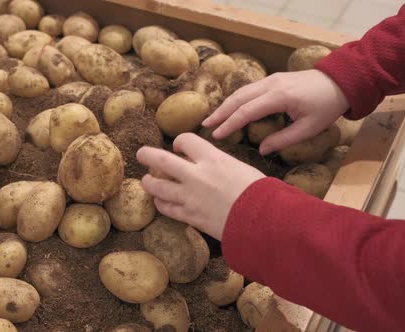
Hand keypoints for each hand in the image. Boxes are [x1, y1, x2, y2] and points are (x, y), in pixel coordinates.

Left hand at [136, 133, 264, 239]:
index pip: (185, 140)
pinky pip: (166, 208)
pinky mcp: (189, 216)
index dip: (179, 142)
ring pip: (157, 186)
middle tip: (141, 154)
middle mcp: (196, 175)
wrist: (264, 220)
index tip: (178, 147)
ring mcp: (189, 197)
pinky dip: (161, 203)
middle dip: (147, 155)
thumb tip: (213, 165)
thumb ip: (220, 165)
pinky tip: (161, 201)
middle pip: (161, 160)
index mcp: (212, 158)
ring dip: (149, 182)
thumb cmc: (260, 193)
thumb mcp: (240, 168)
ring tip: (147, 180)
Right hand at [203, 69, 348, 154]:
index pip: (246, 112)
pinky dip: (235, 99)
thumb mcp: (308, 128)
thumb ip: (283, 139)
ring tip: (212, 118)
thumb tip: (262, 150)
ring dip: (225, 105)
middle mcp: (271, 84)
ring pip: (241, 91)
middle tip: (205, 126)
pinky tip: (229, 108)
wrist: (342, 81)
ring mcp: (271, 79)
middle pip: (238, 98)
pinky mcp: (273, 79)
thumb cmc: (327, 106)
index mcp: (279, 97)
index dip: (229, 124)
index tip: (216, 135)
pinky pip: (248, 89)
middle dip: (220, 112)